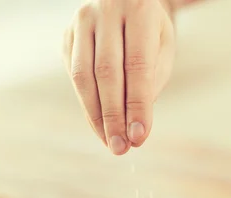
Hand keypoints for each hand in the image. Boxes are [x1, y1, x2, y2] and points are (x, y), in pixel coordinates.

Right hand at [63, 0, 175, 154]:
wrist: (127, 0)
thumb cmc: (151, 30)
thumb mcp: (163, 49)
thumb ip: (151, 82)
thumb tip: (133, 126)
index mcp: (139, 8)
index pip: (137, 65)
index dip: (137, 104)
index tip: (139, 137)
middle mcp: (105, 9)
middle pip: (106, 72)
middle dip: (114, 116)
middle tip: (122, 148)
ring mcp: (81, 21)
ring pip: (83, 76)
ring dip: (96, 116)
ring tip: (111, 143)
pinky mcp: (67, 35)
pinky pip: (74, 76)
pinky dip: (88, 105)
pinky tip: (100, 126)